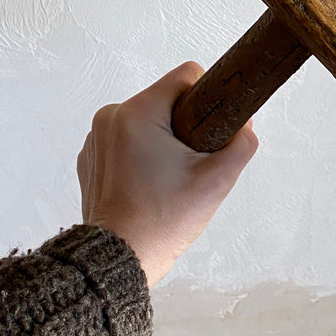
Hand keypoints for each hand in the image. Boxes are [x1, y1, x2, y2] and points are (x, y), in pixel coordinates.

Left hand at [76, 62, 257, 288]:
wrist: (119, 259)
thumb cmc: (160, 222)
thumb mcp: (216, 181)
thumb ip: (241, 145)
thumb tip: (245, 127)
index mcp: (137, 113)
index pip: (185, 76)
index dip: (208, 96)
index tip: (212, 127)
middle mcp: (109, 118)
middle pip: (165, 101)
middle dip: (185, 125)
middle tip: (191, 164)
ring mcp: (95, 140)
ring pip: (145, 122)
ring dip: (161, 141)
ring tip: (168, 178)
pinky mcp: (90, 160)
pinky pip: (124, 142)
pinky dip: (139, 156)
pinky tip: (148, 185)